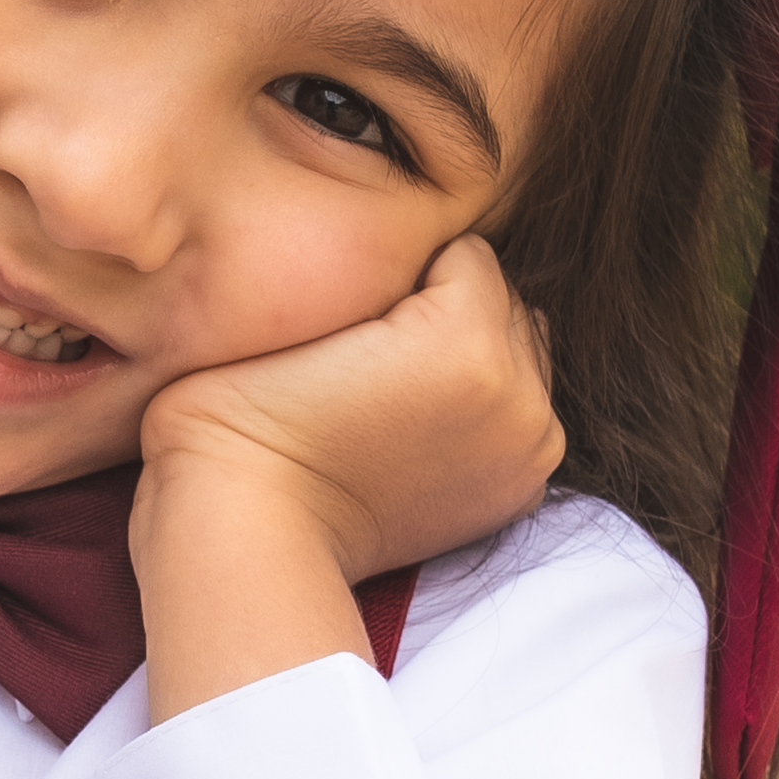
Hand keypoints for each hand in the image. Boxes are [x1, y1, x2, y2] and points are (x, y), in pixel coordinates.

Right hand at [132, 237, 561, 717]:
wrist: (252, 528)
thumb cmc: (250, 411)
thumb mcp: (309, 301)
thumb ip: (387, 262)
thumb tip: (426, 261)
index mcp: (468, 335)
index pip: (463, 251)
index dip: (404, 273)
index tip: (358, 317)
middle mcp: (519, 392)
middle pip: (502, 302)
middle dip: (450, 313)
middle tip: (375, 357)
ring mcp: (528, 448)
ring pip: (519, 355)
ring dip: (474, 359)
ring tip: (399, 394)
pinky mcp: (520, 490)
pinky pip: (519, 412)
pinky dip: (484, 413)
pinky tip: (421, 432)